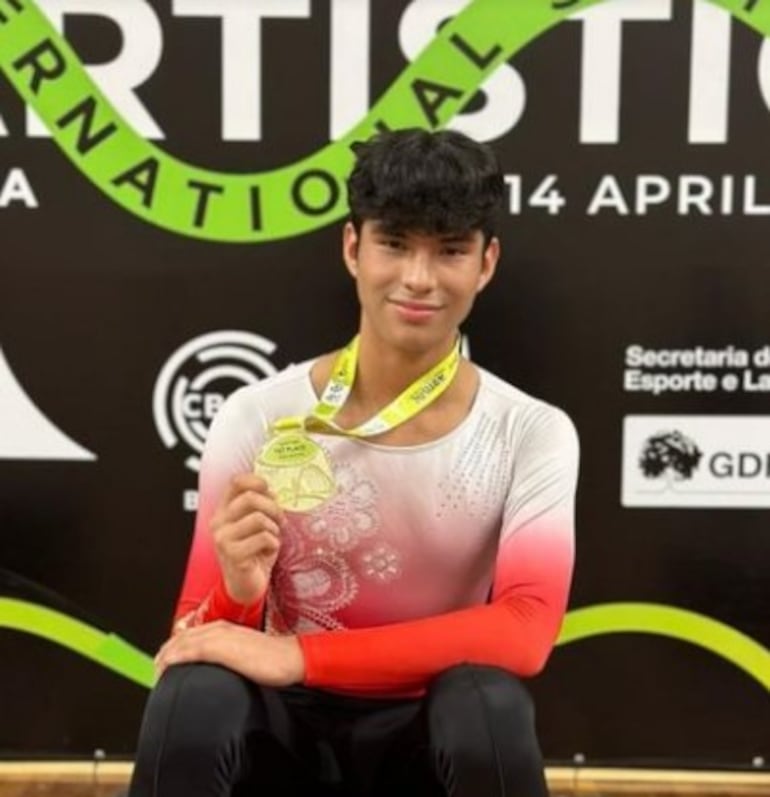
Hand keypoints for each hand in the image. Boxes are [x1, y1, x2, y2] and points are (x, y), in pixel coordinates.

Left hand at [154, 621, 304, 685]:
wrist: (290, 657)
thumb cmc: (273, 659)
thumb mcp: (245, 655)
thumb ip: (228, 657)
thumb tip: (218, 671)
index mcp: (223, 629)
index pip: (189, 636)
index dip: (173, 650)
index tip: (164, 665)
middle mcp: (218, 628)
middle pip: (180, 639)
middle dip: (164, 654)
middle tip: (156, 672)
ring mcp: (218, 636)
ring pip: (180, 643)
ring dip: (165, 658)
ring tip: (157, 674)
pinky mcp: (220, 647)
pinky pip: (189, 651)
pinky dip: (174, 659)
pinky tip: (167, 669)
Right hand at [211, 474, 284, 604]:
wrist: (246, 585)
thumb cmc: (254, 552)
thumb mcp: (257, 525)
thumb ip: (260, 507)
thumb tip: (272, 492)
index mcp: (224, 511)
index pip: (236, 483)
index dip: (256, 481)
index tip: (270, 490)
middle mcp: (219, 522)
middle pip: (249, 498)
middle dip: (273, 507)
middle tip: (280, 520)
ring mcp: (223, 539)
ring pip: (258, 518)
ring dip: (274, 528)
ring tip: (272, 539)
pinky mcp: (233, 555)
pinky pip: (263, 538)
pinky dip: (273, 543)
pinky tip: (268, 552)